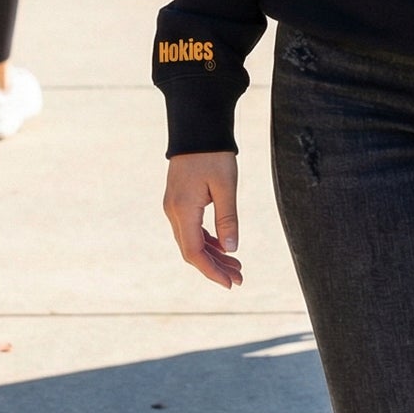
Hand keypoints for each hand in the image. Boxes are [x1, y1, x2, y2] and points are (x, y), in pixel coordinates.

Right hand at [164, 150, 241, 287]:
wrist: (197, 128)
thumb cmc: (214, 154)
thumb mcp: (226, 186)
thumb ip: (228, 219)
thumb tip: (232, 250)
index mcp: (183, 210)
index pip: (194, 252)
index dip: (212, 271)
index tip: (231, 283)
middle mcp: (173, 212)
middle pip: (192, 250)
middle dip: (216, 267)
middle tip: (240, 278)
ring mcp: (174, 207)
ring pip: (192, 241)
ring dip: (213, 255)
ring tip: (237, 266)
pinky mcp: (179, 201)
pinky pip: (192, 229)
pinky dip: (208, 241)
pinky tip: (224, 247)